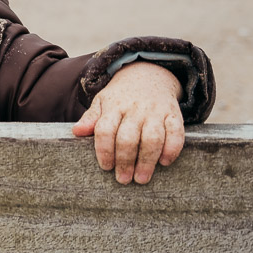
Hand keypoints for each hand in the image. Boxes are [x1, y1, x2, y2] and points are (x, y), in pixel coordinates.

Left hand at [72, 61, 184, 184]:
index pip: (105, 130)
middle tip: (123, 179)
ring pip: (152, 138)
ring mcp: (155, 112)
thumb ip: (90, 118)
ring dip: (147, 160)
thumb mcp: (102, 102)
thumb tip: (77, 131)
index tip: (106, 167)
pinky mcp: (173, 114)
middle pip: (128, 138)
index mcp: (114, 107)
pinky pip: (176, 132)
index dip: (104, 150)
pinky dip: (172, 148)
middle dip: (125, 161)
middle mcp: (135, 109)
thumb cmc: (121, 96)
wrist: (149, 73)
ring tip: (141, 178)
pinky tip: (165, 162)